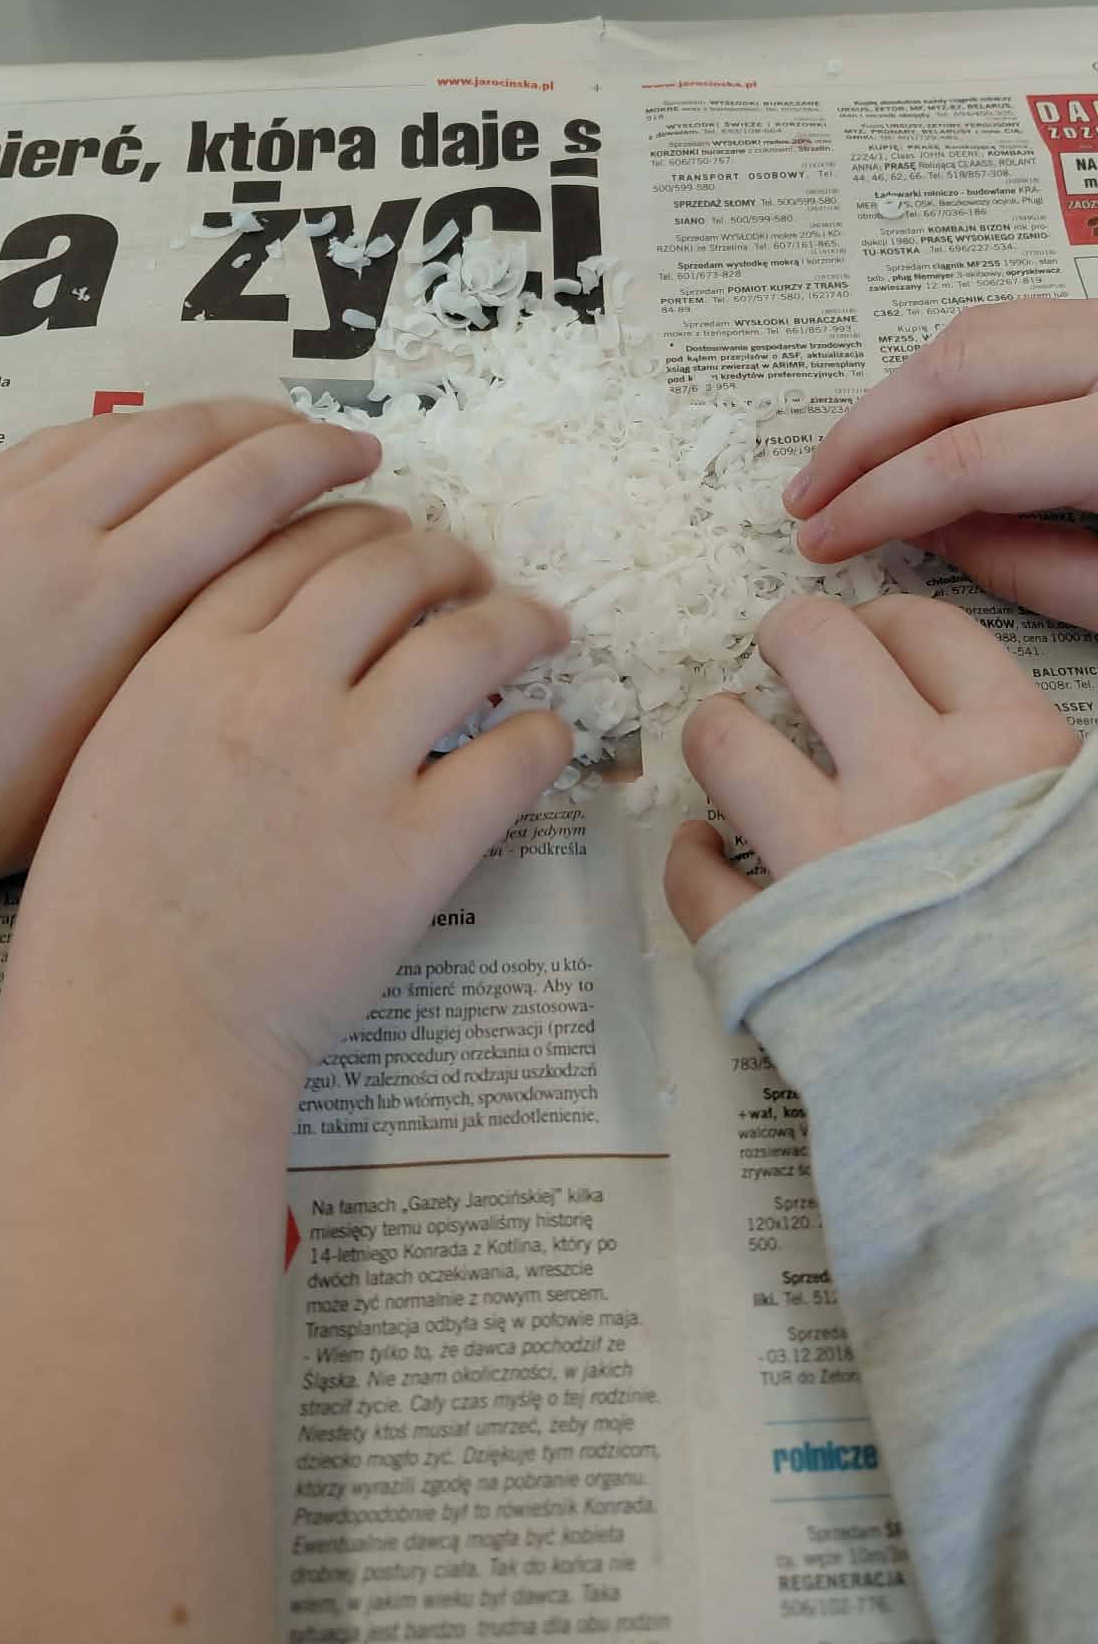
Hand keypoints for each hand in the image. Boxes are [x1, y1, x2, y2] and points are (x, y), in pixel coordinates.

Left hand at [0, 400, 379, 897]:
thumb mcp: (108, 766)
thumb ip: (197, 688)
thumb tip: (283, 649)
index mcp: (113, 606)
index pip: (246, 498)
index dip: (321, 468)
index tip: (369, 465)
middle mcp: (65, 537)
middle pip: (202, 445)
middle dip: (289, 432)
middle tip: (344, 442)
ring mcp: (8, 512)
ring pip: (136, 428)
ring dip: (215, 418)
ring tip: (267, 427)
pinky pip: (67, 436)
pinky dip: (131, 427)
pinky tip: (154, 439)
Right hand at [15, 509, 571, 1081]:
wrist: (139, 1022)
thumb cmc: (108, 904)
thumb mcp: (120, 747)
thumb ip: (191, 674)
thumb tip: (273, 636)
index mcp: (194, 657)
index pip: (298, 545)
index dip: (361, 527)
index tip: (393, 535)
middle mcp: (278, 687)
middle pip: (389, 572)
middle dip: (446, 558)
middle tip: (473, 574)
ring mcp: (353, 765)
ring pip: (467, 646)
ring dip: (517, 621)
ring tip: (541, 624)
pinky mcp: (415, 848)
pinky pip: (509, 763)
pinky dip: (542, 737)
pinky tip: (548, 733)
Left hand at [665, 594, 1077, 940]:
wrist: (1056, 1121)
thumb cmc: (1079, 977)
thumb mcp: (1089, 842)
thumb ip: (1040, 774)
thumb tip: (994, 738)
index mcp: (1011, 750)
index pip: (924, 629)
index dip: (884, 624)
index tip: (868, 641)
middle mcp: (914, 783)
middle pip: (812, 646)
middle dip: (785, 641)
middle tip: (784, 665)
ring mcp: (832, 862)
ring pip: (725, 742)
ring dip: (716, 734)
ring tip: (728, 745)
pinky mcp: (773, 944)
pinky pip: (693, 877)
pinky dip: (687, 859)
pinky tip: (703, 851)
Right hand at [784, 301, 1097, 626]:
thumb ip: (1033, 568)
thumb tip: (927, 533)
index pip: (968, 458)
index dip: (878, 501)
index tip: (825, 538)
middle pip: (954, 374)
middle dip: (861, 439)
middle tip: (810, 495)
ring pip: (976, 333)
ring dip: (896, 398)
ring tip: (850, 461)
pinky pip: (1015, 325)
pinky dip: (953, 368)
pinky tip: (919, 419)